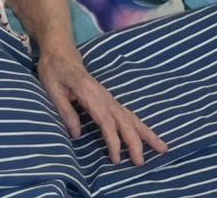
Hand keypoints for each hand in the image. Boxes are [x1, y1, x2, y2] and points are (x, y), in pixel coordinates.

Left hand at [37, 50, 167, 164]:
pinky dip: (141, 127)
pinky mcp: (109, 100)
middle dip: (134, 142)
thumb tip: (77, 135)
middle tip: (141, 163)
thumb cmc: (54, 71)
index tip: (117, 158)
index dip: (112, 140)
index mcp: (89, 94)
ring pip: (131, 117)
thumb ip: (66, 110)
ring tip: (163, 149)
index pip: (105, 120)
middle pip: (123, 121)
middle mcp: (104, 96)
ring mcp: (109, 98)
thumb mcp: (52, 89)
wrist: (61, 53)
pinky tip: (150, 137)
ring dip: (146, 134)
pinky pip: (128, 115)